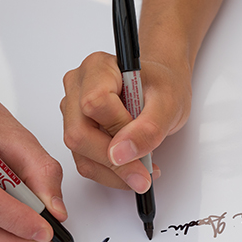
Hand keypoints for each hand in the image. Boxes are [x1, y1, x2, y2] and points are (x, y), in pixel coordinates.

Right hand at [61, 51, 191, 191]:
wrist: (160, 89)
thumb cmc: (162, 86)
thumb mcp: (168, 104)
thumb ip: (147, 129)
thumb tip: (120, 154)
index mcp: (98, 67)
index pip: (94, 103)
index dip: (117, 128)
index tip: (141, 141)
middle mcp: (78, 86)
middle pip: (79, 133)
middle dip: (113, 160)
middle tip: (144, 171)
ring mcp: (72, 110)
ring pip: (80, 153)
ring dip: (113, 171)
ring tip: (141, 169)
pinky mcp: (77, 131)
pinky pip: (85, 161)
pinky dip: (109, 173)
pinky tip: (130, 168)